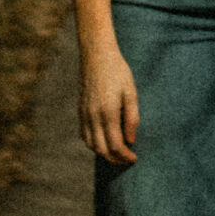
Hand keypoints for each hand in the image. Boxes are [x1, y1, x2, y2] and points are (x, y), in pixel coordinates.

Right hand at [78, 41, 138, 165]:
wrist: (96, 55)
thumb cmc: (118, 71)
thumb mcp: (131, 92)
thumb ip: (132, 118)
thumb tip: (131, 140)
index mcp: (108, 112)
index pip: (115, 145)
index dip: (125, 156)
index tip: (134, 158)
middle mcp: (93, 116)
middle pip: (102, 149)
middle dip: (115, 159)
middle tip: (127, 160)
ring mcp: (84, 114)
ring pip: (91, 144)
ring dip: (104, 153)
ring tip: (117, 154)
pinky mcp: (80, 110)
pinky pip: (84, 134)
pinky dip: (93, 144)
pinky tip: (104, 142)